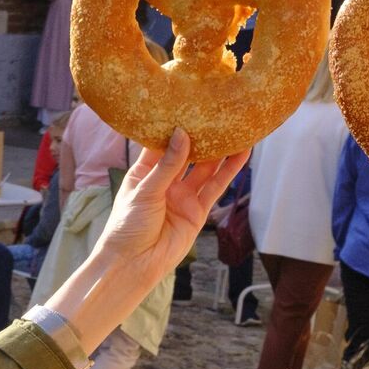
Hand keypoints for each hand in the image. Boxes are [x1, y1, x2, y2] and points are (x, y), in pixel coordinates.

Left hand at [42, 129, 247, 351]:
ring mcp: (183, 196)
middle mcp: (165, 181)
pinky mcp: (197, 211)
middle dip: (203, 134)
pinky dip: (229, 171)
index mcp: (144, 171)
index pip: (162, 142)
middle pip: (189, 152)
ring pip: (206, 168)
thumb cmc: (127, 227)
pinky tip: (241, 153)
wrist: (133, 265)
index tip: (190, 103)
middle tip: (219, 111)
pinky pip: (216, 187)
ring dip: (222, 149)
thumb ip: (167, 165)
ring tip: (238, 127)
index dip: (176, 124)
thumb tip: (182, 134)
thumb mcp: (145, 190)